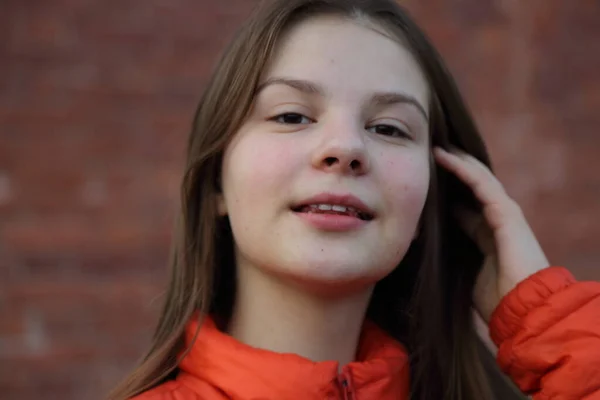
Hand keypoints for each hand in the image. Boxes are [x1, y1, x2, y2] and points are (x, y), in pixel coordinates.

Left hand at [433, 147, 549, 322]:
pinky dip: (461, 168)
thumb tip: (416, 245)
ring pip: (475, 178)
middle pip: (469, 187)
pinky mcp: (507, 213)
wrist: (522, 313)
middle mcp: (495, 220)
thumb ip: (445, 255)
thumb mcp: (460, 271)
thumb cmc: (491, 301)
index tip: (418, 180)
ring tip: (432, 146)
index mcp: (484, 235)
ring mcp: (504, 214)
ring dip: (454, 161)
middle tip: (423, 154)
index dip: (441, 192)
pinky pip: (480, 183)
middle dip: (448, 170)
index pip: (460, 206)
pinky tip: (443, 156)